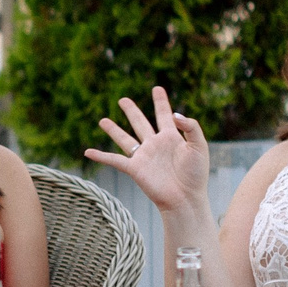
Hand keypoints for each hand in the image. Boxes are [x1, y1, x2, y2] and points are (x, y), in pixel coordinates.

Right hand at [82, 87, 209, 215]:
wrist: (185, 198)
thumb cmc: (196, 175)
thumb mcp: (199, 145)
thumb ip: (190, 127)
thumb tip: (174, 114)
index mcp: (172, 137)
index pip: (164, 115)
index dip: (161, 101)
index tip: (157, 88)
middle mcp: (155, 144)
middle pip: (140, 123)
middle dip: (132, 111)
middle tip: (123, 100)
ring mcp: (143, 156)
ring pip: (125, 138)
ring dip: (114, 130)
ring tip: (102, 120)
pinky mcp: (135, 169)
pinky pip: (114, 160)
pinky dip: (100, 156)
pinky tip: (88, 152)